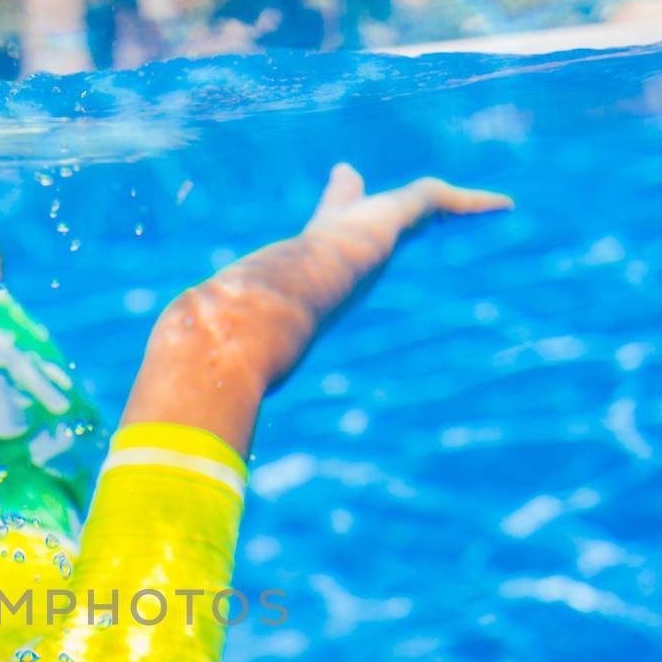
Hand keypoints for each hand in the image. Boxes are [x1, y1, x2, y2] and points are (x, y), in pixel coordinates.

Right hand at [123, 164, 512, 454]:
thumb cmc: (216, 362)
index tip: (288, 244)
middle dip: (342, 199)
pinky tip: (501, 207)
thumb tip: (160, 482)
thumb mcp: (211, 394)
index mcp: (281, 289)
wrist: (229, 333)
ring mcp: (340, 238)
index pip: (289, 263)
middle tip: (346, 178)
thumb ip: (198, 424)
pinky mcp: (372, 229)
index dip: (290, 252)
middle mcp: (308, 257)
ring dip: (428, 206)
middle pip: (332, 220)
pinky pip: (430, 205)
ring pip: (396, 209)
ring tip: (465, 204)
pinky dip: (466, 204)